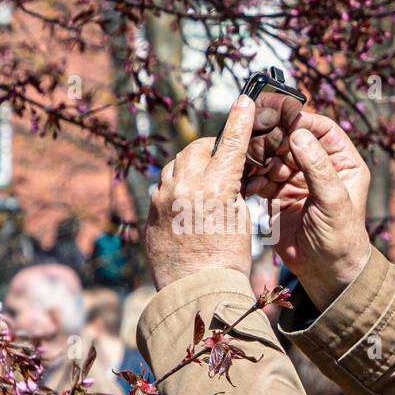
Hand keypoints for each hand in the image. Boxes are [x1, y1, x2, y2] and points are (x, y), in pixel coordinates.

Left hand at [144, 96, 255, 290]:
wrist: (196, 293)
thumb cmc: (227, 261)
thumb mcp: (240, 220)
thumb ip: (231, 189)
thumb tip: (225, 173)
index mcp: (214, 189)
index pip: (231, 144)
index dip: (240, 120)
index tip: (245, 101)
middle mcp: (184, 188)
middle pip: (196, 148)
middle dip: (210, 148)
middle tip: (222, 158)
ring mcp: (162, 199)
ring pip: (175, 165)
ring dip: (190, 166)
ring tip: (203, 183)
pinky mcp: (150, 212)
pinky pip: (162, 186)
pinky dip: (175, 187)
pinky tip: (186, 202)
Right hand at [244, 93, 371, 309]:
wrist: (326, 274)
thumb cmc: (341, 239)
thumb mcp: (333, 201)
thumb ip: (317, 167)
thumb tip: (299, 133)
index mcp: (342, 162)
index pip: (321, 128)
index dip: (300, 118)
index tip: (278, 111)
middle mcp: (319, 167)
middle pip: (292, 138)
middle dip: (272, 134)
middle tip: (252, 129)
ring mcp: (297, 180)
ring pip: (273, 156)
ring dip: (259, 156)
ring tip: (247, 159)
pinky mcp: (278, 195)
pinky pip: (262, 177)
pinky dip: (252, 177)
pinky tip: (246, 182)